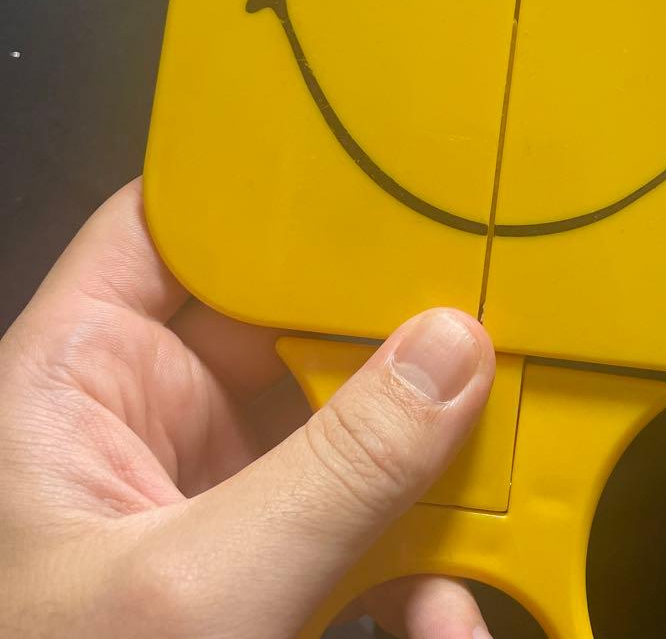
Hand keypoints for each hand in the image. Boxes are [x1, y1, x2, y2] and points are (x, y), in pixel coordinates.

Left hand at [0, 179, 495, 637]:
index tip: (373, 167)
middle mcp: (154, 413)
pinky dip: (416, 564)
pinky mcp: (267, 557)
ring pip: (344, 425)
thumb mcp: (196, 593)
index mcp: (83, 376)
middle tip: (479, 330)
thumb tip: (451, 355)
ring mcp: (219, 487)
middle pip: (293, 321)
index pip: (170, 223)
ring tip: (487, 499)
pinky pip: (360, 521)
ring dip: (423, 467)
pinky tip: (446, 619)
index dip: (261, 183)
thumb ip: (334, 472)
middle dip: (389, 337)